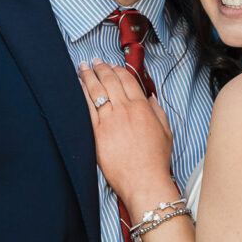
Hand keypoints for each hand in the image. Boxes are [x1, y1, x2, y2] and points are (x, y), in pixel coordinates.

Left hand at [78, 59, 173, 203]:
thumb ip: (157, 113)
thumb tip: (151, 100)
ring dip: (88, 76)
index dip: (118, 69)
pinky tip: (76, 87)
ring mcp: (109, 121)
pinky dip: (80, 95)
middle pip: (109, 81)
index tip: (112, 66)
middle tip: (94, 61)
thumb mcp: (165, 133)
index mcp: (141, 108)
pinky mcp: (96, 133)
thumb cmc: (154, 161)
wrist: (143, 181)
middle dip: (100, 67)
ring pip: (95, 91)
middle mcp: (124, 110)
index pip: (127, 80)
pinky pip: (86, 108)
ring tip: (82, 68)